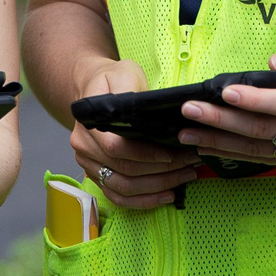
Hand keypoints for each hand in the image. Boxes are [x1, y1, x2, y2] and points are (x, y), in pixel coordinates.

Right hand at [72, 59, 200, 208]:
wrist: (94, 88)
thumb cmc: (112, 80)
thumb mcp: (123, 74)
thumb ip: (130, 92)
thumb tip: (145, 111)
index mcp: (88, 125)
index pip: (117, 148)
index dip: (146, 155)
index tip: (172, 153)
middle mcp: (85, 149)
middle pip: (124, 171)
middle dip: (161, 171)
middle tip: (190, 163)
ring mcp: (89, 166)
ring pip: (123, 189)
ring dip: (157, 187)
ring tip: (185, 177)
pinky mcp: (98, 176)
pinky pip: (120, 198)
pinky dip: (144, 201)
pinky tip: (167, 195)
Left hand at [178, 36, 275, 166]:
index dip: (250, 100)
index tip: (223, 92)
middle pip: (260, 129)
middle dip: (221, 122)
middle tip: (190, 112)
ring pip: (258, 149)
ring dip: (220, 143)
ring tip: (189, 135)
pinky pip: (265, 158)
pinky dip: (235, 155)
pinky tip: (211, 147)